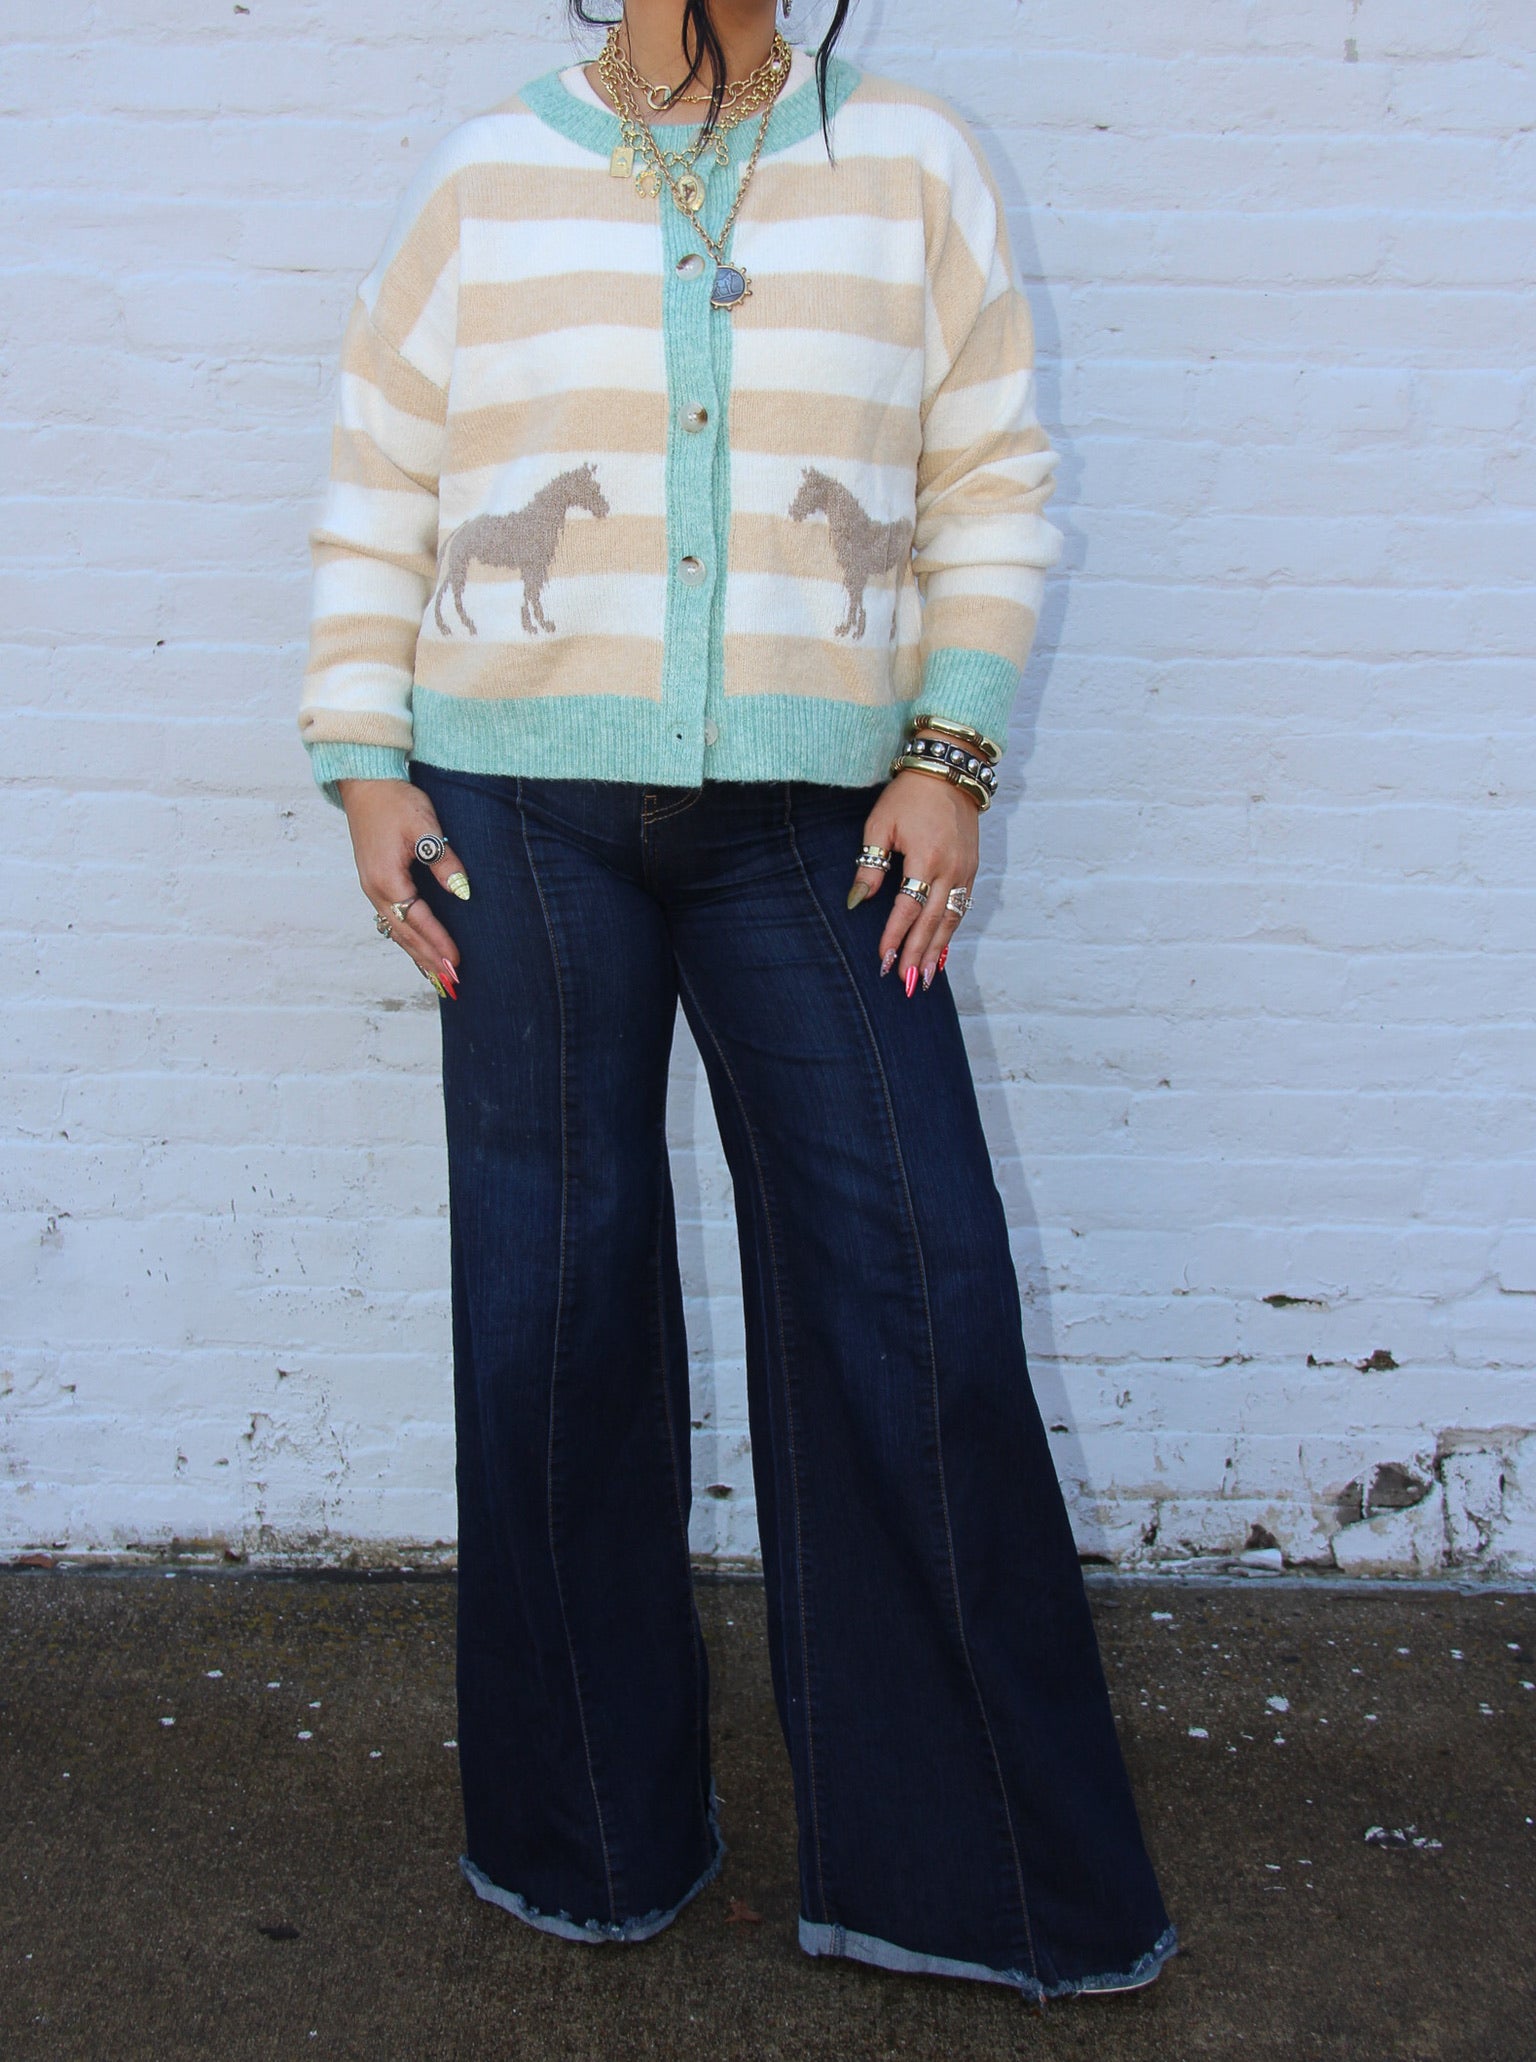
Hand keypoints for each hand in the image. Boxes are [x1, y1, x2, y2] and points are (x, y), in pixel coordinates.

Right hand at [337, 778, 468, 999]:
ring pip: (397, 930)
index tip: (457, 961)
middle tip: (451, 984)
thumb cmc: (396, 801)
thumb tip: (462, 892)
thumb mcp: (425, 827)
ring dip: (417, 955)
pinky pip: (392, 919)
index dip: (439, 942)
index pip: (419, 920)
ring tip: (436, 978)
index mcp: (386, 879)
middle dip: (428, 960)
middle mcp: (375, 889)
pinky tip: (418, 949)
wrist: (366, 783)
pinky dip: (407, 938)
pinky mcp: (375, 882)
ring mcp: (372, 887)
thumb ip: (444, 861)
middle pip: (405, 934)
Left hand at [847, 757, 980, 994]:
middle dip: (918, 954)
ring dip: (937, 950)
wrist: (950, 771)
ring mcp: (965, 870)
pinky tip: (942, 949)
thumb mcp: (880, 825)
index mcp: (926, 859)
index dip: (895, 936)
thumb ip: (870, 865)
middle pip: (932, 922)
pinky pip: (962, 907)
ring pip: (951, 919)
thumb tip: (857, 901)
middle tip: (906, 983)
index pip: (907, 908)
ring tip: (925, 977)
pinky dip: (951, 931)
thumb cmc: (909, 795)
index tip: (883, 960)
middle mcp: (950, 869)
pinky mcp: (972, 868)